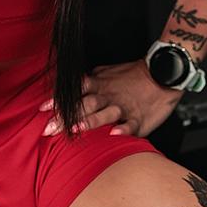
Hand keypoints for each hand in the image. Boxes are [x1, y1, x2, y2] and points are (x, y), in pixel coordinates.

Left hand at [39, 59, 180, 139]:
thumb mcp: (108, 72)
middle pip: (85, 105)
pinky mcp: (138, 118)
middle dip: (66, 117)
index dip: (59, 99)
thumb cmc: (134, 75)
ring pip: (105, 114)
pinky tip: (114, 134)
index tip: (42, 109)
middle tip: (49, 128)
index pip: (75, 91)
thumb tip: (73, 85)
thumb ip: (91, 80)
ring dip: (90, 121)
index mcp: (99, 85)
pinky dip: (123, 129)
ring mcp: (123, 107)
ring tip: (76, 130)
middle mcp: (108, 96)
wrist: (163, 73)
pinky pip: (130, 124)